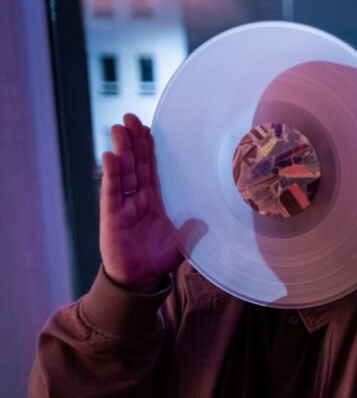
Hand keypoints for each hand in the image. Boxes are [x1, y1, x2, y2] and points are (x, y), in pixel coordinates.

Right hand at [100, 113, 182, 291]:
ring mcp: (123, 205)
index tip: (148, 128)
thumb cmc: (157, 260)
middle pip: (135, 164)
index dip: (149, 149)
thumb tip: (205, 221)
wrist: (139, 280)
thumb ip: (192, 231)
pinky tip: (110, 156)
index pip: (151, 168)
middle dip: (133, 141)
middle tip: (131, 117)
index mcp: (154, 200)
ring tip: (119, 127)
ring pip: (123, 172)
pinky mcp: (112, 216)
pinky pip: (112, 192)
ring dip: (121, 150)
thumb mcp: (182, 243)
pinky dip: (111, 174)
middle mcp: (137, 198)